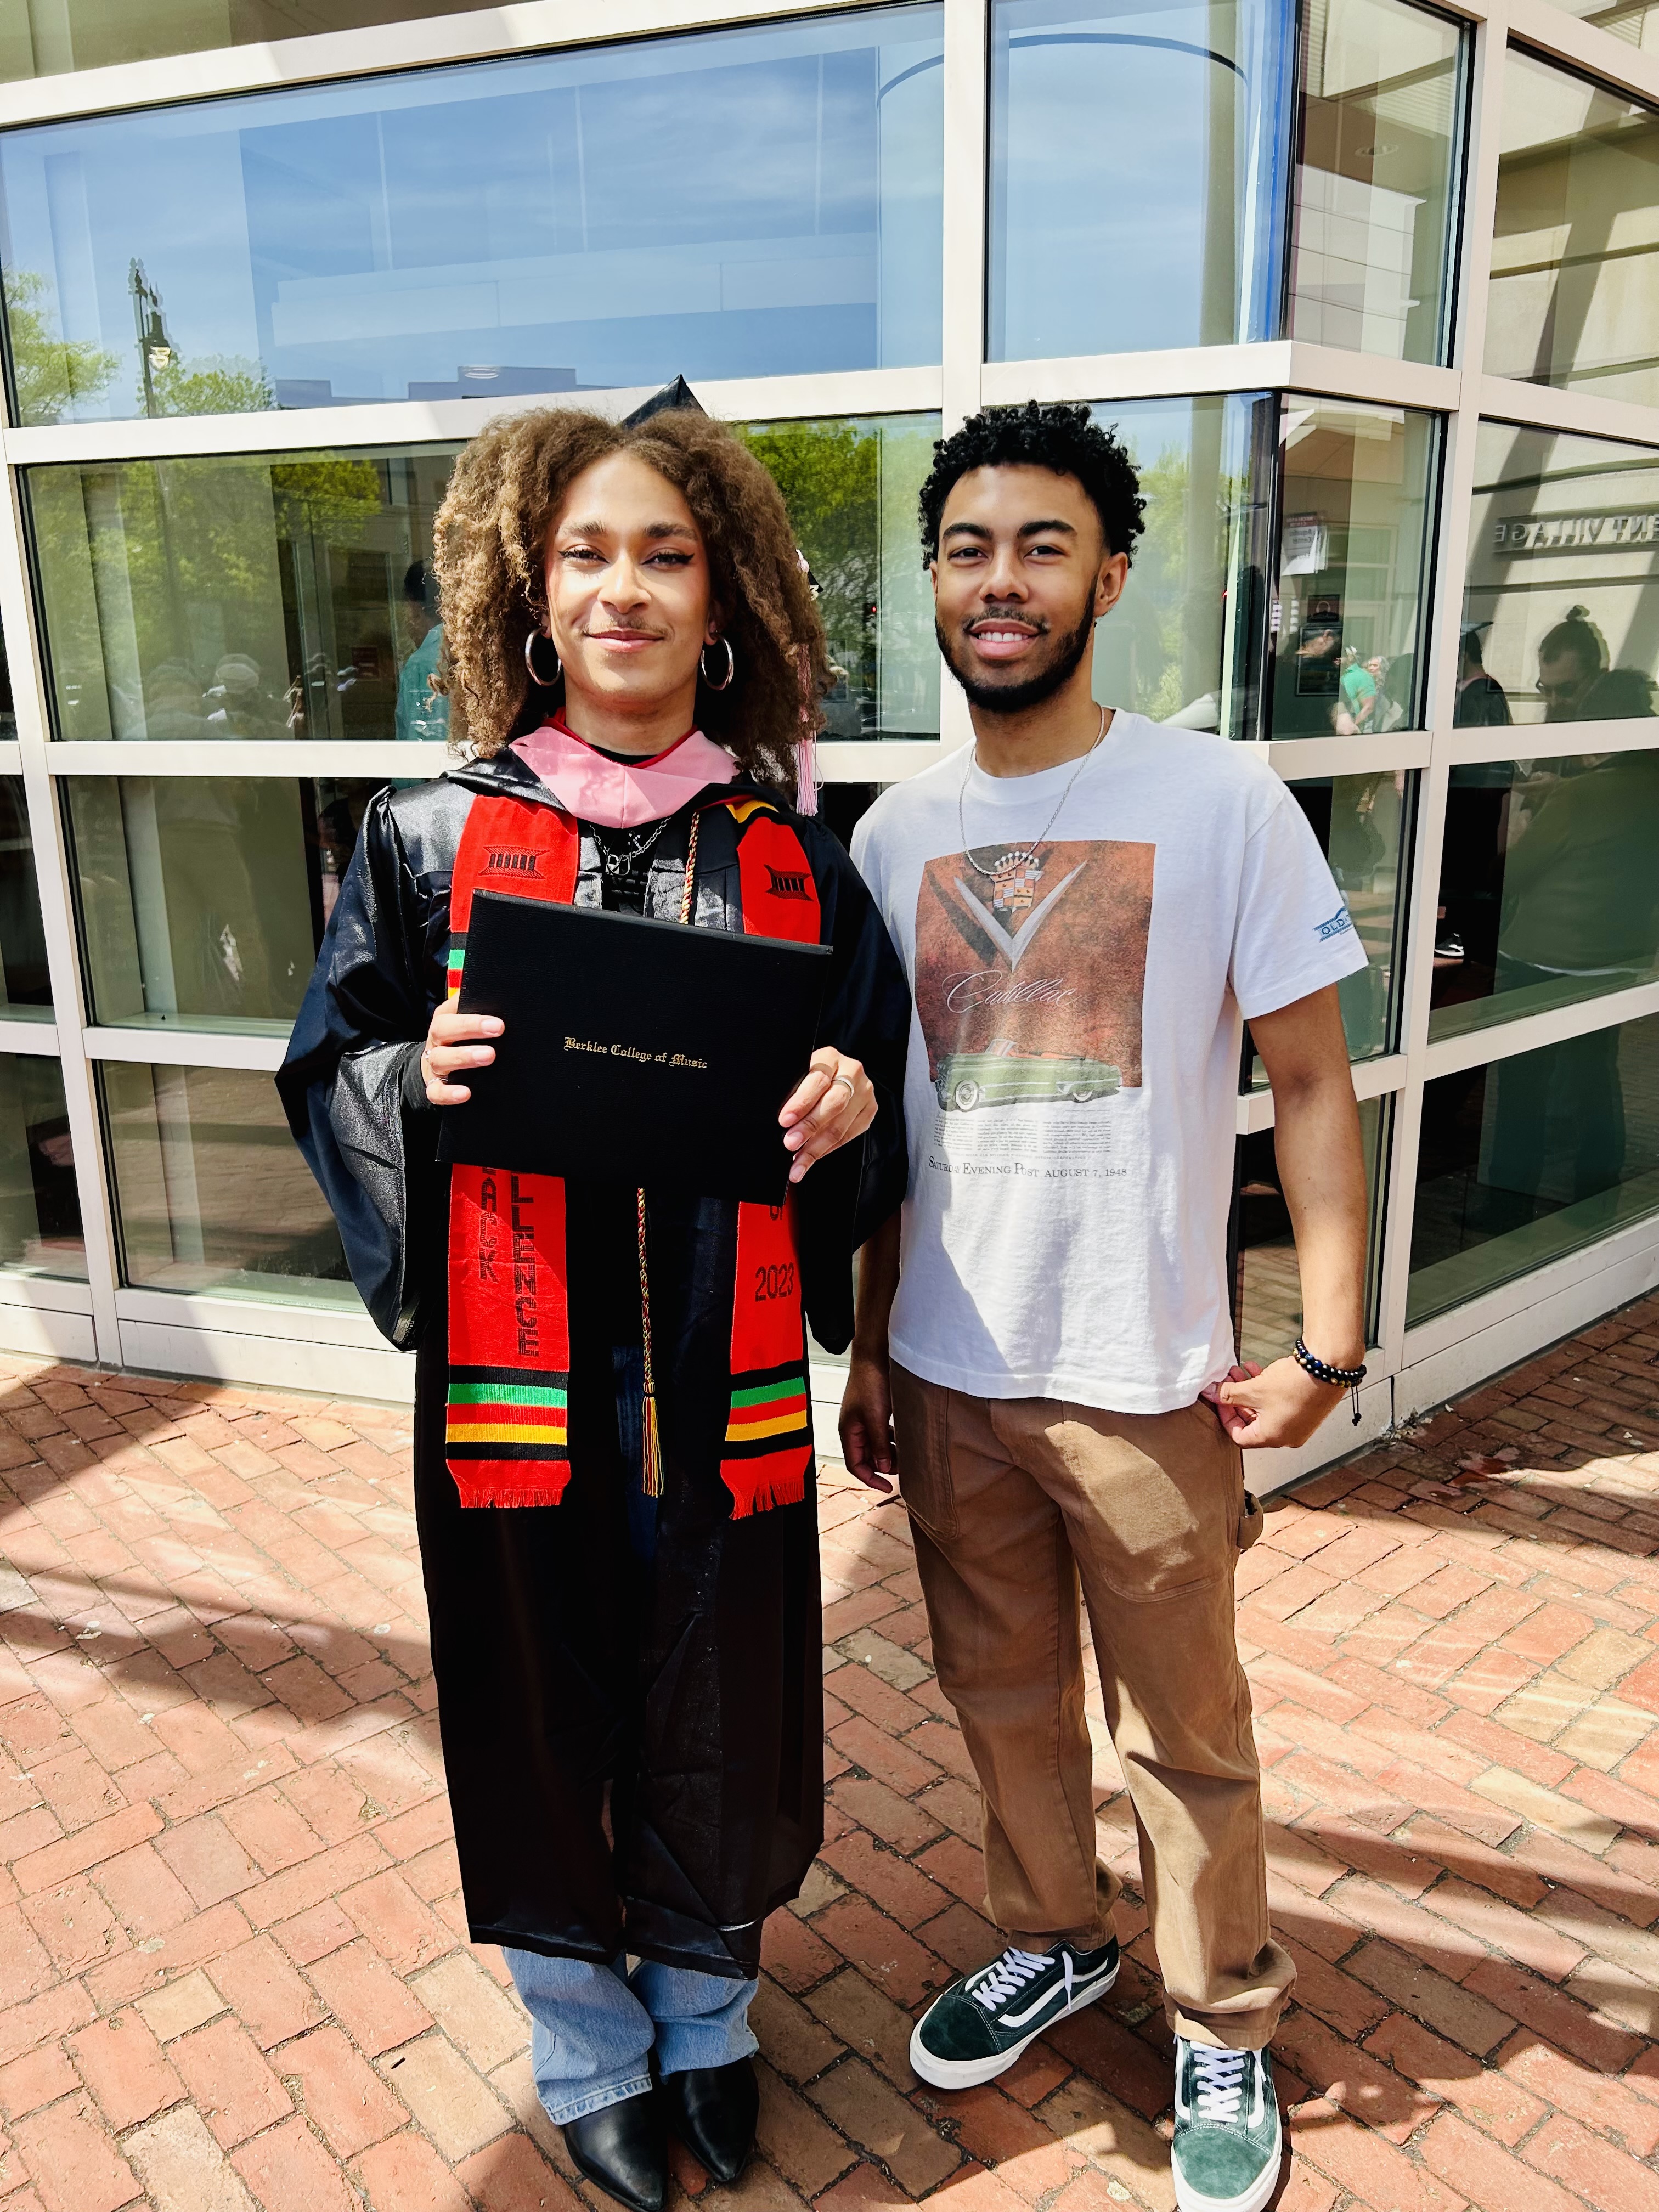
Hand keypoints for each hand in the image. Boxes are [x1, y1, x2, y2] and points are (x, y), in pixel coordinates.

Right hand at [422, 1001, 502, 1105]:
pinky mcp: (433, 1086)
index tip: (497, 1020)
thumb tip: (495, 990)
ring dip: (464, 1057)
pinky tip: (465, 1093)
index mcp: (444, 1020)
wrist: (436, 1066)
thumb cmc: (459, 1039)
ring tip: (488, 1056)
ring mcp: (433, 1065)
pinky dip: (448, 1094)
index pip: (451, 1012)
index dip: (472, 1016)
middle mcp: (436, 1041)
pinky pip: (436, 1092)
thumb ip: (477, 1006)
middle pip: (443, 1030)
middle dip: (470, 1028)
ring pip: (441, 1059)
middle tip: (497, 1029)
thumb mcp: (464, 1020)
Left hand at [780, 1047, 875, 1184]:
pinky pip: (847, 1136)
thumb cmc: (810, 1078)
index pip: (817, 1080)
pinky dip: (826, 1150)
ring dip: (816, 1148)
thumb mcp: (800, 1074)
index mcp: (830, 1058)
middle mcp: (852, 1072)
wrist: (837, 1075)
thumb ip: (793, 1090)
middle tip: (790, 1143)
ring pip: (841, 1125)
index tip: (784, 1120)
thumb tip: (781, 1122)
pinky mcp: (869, 1111)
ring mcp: (864, 1092)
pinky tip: (811, 1159)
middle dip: (810, 1127)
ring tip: (798, 1164)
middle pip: (834, 1103)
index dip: (801, 1102)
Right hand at [839, 1350, 895, 1493]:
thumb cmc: (870, 1381)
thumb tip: (884, 1468)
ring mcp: (865, 1418)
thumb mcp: (876, 1417)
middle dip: (885, 1466)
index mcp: (849, 1431)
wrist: (875, 1354)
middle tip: (905, 1468)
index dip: (870, 1479)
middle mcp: (855, 1427)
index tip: (888, 1488)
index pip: (855, 1465)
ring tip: (909, 1454)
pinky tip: (907, 1437)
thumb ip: (880, 1444)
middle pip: (868, 1457)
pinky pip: (884, 1432)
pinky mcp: (876, 1410)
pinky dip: (895, 1439)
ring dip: (891, 1452)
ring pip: (878, 1445)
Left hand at [1206, 1357, 1347, 1448]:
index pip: (1240, 1437)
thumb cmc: (1295, 1384)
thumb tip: (1214, 1394)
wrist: (1328, 1368)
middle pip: (1252, 1422)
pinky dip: (1266, 1389)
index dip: (1226, 1416)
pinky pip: (1279, 1403)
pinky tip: (1258, 1369)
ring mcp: (1298, 1424)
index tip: (1221, 1399)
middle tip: (1229, 1380)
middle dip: (1238, 1399)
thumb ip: (1229, 1394)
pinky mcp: (1306, 1410)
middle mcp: (1287, 1436)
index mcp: (1273, 1438)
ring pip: (1265, 1410)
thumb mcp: (1253, 1389)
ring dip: (1250, 1390)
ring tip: (1241, 1370)